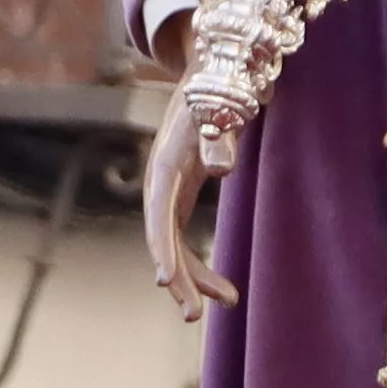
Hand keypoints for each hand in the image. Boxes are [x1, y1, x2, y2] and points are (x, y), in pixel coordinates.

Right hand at [144, 77, 240, 321]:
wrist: (213, 71)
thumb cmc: (218, 91)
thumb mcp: (219, 110)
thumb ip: (218, 138)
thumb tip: (222, 168)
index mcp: (164, 166)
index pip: (159, 215)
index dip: (162, 248)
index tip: (164, 280)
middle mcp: (160, 183)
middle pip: (162, 239)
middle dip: (177, 277)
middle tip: (194, 316)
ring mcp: (169, 192)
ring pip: (174, 246)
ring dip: (193, 278)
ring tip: (228, 303)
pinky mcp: (182, 195)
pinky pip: (184, 240)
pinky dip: (201, 265)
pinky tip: (225, 290)